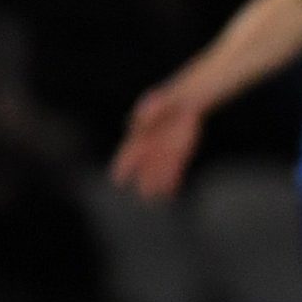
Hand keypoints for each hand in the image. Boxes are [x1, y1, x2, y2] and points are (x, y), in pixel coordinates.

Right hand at [110, 85, 202, 201]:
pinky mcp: (179, 155)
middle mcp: (150, 150)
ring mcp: (164, 153)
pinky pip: (175, 171)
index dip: (121, 167)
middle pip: (144, 169)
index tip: (117, 179)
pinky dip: (172, 181)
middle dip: (144, 181)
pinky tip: (170, 194)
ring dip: (158, 184)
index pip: (126, 156)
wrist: (185, 103)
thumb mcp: (154, 103)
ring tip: (155, 198)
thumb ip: (148, 112)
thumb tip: (141, 118)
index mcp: (137, 138)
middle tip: (143, 193)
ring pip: (159, 173)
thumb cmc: (163, 103)